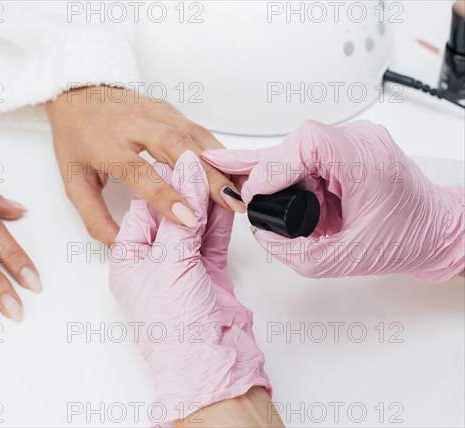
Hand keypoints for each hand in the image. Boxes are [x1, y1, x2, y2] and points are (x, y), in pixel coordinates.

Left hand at [46, 85, 244, 245]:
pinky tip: (233, 167)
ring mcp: (154, 112)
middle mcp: (133, 123)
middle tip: (230, 202)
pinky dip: (218, 149)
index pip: (140, 171)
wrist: (76, 93)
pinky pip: (198, 129)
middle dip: (208, 175)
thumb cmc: (76, 138)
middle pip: (177, 146)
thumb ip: (94, 217)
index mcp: (105, 143)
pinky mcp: (169, 109)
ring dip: (220, 162)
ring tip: (240, 188)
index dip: (166, 196)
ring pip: (194, 134)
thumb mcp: (73, 181)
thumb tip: (119, 246)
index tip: (189, 219)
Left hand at [109, 151, 269, 424]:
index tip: (178, 160)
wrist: (210, 364)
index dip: (162, 182)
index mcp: (128, 258)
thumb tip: (188, 176)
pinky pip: (213, 236)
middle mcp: (152, 260)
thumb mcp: (170, 263)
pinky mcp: (207, 270)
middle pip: (170, 211)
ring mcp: (181, 265)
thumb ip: (181, 218)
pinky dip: (221, 218)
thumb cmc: (174, 328)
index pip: (142, 207)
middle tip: (202, 161)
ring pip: (195, 221)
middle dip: (188, 187)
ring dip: (208, 199)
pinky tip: (227, 199)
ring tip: (220, 173)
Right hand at [202, 120, 464, 282]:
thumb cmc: (404, 240)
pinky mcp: (347, 149)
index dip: (272, 167)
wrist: (435, 230)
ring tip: (248, 193)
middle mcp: (360, 141)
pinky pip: (307, 154)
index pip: (306, 144)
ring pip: (296, 147)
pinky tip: (261, 179)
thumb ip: (293, 252)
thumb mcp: (342, 260)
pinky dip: (285, 170)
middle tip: (226, 180)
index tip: (256, 195)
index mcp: (365, 161)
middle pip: (294, 142)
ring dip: (273, 172)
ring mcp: (354, 141)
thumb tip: (261, 233)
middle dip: (260, 168)